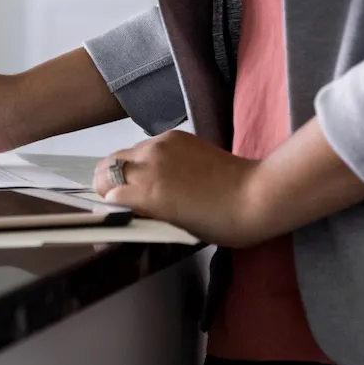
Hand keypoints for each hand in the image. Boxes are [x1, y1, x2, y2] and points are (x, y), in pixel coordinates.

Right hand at [92, 130, 267, 246]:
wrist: (257, 195)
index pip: (106, 192)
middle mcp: (149, 165)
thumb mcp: (176, 228)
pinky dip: (147, 156)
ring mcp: (161, 146)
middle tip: (123, 195)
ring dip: (127, 167)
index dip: (110, 203)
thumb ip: (145, 213)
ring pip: (124, 153)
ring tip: (146, 181)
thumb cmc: (223, 222)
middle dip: (108, 181)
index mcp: (148, 193)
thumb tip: (126, 210)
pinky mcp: (175, 136)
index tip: (120, 210)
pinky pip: (147, 144)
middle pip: (106, 166)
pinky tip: (166, 169)